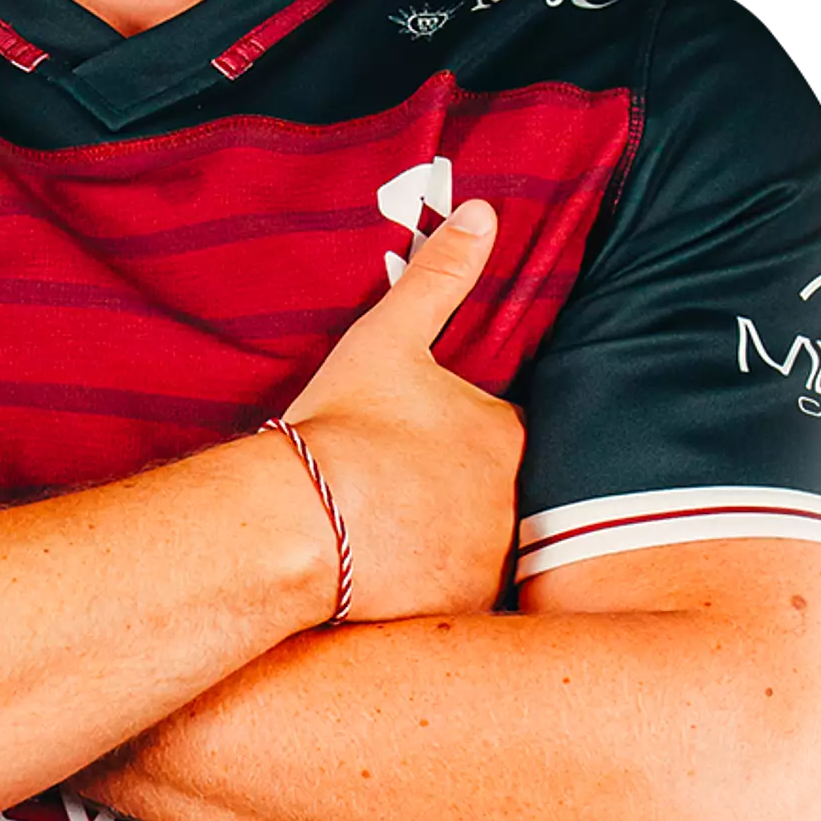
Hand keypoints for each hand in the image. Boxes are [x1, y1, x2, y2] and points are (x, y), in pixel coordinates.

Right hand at [274, 200, 523, 623]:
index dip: (470, 439)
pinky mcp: (460, 610)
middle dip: (464, 498)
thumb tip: (481, 210)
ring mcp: (491, 561)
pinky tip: (391, 583)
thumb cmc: (343, 425)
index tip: (426, 446)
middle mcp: (516, 503)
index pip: (509, 435)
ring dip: (450, 547)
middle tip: (406, 497)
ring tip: (396, 541)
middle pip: (501, 498)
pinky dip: (431, 591)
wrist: (304, 522)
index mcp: (506, 435)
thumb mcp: (389, 339)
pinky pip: (456, 601)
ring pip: (481, 551)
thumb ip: (440, 276)